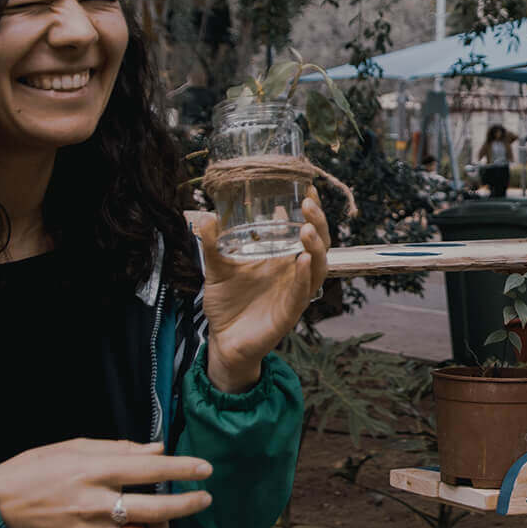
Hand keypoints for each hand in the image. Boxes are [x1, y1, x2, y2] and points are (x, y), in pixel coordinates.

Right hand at [0, 439, 211, 527]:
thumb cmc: (35, 469)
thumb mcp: (75, 447)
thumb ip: (119, 449)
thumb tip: (157, 450)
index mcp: (94, 471)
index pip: (150, 470)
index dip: (182, 470)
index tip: (205, 469)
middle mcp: (95, 503)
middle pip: (154, 510)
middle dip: (186, 505)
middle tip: (205, 498)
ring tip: (168, 520)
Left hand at [188, 189, 331, 391]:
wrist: (222, 340)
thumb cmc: (227, 303)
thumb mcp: (216, 268)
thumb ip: (212, 244)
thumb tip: (208, 216)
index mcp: (282, 259)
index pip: (305, 230)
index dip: (311, 210)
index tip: (308, 187)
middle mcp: (293, 273)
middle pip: (319, 244)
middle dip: (319, 222)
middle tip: (309, 203)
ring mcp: (294, 293)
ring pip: (317, 267)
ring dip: (316, 247)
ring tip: (308, 228)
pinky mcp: (289, 314)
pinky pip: (302, 293)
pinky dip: (304, 276)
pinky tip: (302, 261)